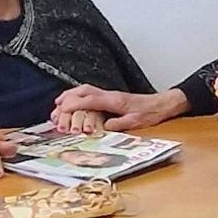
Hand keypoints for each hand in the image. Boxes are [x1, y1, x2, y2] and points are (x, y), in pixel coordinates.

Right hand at [52, 86, 189, 130]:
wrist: (162, 104)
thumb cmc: (150, 113)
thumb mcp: (136, 121)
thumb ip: (120, 123)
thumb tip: (103, 127)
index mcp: (114, 101)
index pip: (90, 99)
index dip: (74, 104)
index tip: (61, 108)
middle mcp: (110, 95)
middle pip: (84, 91)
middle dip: (68, 98)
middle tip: (55, 108)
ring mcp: (109, 94)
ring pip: (85, 90)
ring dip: (71, 95)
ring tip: (58, 104)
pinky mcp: (110, 97)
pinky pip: (90, 93)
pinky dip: (78, 96)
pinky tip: (73, 101)